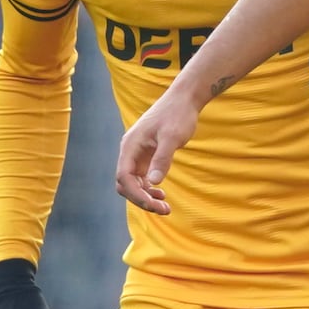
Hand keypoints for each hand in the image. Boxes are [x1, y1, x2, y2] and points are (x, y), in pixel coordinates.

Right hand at [115, 85, 201, 214]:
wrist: (184, 99)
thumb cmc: (177, 114)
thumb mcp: (172, 137)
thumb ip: (162, 158)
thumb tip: (154, 182)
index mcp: (130, 145)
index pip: (123, 176)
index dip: (136, 194)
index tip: (154, 204)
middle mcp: (130, 151)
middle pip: (126, 184)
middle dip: (141, 199)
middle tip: (164, 209)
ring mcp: (137, 154)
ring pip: (134, 183)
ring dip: (146, 196)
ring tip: (165, 207)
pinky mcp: (147, 156)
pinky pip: (142, 177)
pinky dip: (149, 188)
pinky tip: (161, 194)